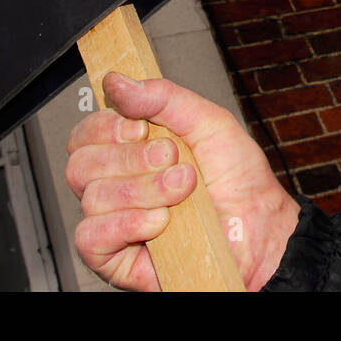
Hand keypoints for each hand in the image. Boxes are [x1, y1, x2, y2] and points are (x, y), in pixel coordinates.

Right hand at [65, 72, 299, 291]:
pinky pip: (91, 237)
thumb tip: (116, 81)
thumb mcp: (207, 122)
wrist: (260, 227)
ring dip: (145, 191)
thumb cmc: (237, 180)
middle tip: (174, 161)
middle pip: (81, 163)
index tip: (143, 128)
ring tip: (182, 192)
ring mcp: (112, 223)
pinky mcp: (113, 259)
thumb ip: (162, 97)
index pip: (86, 133)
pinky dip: (127, 224)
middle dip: (133, 159)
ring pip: (92, 197)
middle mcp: (116, 185)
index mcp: (129, 151)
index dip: (108, 127)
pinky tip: (160, 222)